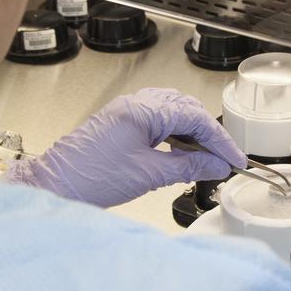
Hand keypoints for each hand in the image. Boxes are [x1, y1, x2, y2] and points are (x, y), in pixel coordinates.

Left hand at [7, 87, 244, 207]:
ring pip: (171, 113)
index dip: (220, 140)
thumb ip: (188, 167)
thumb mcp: (149, 174)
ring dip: (191, 132)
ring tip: (204, 158)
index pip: (195, 118)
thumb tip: (215, 165)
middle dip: (208, 134)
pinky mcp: (119, 124)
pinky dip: (173, 135)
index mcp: (142, 110)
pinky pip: (155, 121)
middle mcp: (134, 104)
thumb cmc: (91, 178)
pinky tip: (180, 152)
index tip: (234, 159)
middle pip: (185, 110)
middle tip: (222, 159)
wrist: (56, 185)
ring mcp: (125, 112)